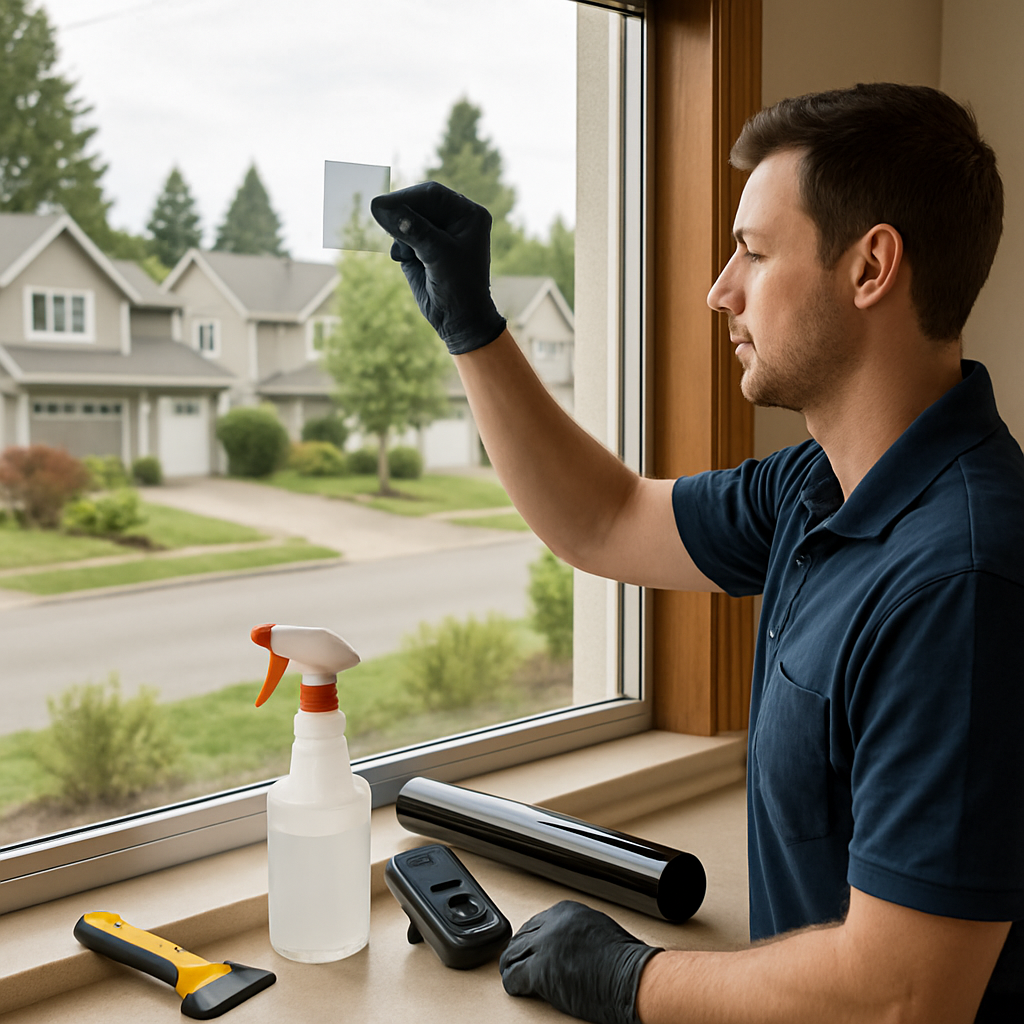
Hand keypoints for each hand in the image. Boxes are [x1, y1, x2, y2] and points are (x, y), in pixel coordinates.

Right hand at [370, 181, 506, 354]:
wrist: (458, 320)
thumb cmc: (458, 286)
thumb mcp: (437, 253)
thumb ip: (411, 228)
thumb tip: (379, 206)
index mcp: (467, 214)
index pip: (432, 195)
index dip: (406, 198)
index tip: (381, 206)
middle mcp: (454, 219)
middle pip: (417, 204)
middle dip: (401, 218)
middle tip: (385, 226)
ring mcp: (437, 233)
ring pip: (406, 220)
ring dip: (400, 235)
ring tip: (407, 255)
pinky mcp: (422, 247)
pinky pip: (402, 236)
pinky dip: (399, 246)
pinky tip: (404, 259)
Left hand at [498, 900, 662, 1023]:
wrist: (631, 977)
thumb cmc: (624, 959)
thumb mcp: (596, 928)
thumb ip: (574, 931)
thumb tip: (564, 943)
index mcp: (565, 911)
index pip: (535, 923)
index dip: (529, 940)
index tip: (527, 949)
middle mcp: (552, 924)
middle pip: (522, 937)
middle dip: (517, 951)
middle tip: (514, 963)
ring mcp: (544, 946)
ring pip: (513, 955)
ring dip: (511, 966)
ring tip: (511, 975)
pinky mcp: (540, 971)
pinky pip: (515, 977)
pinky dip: (513, 984)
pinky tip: (517, 988)